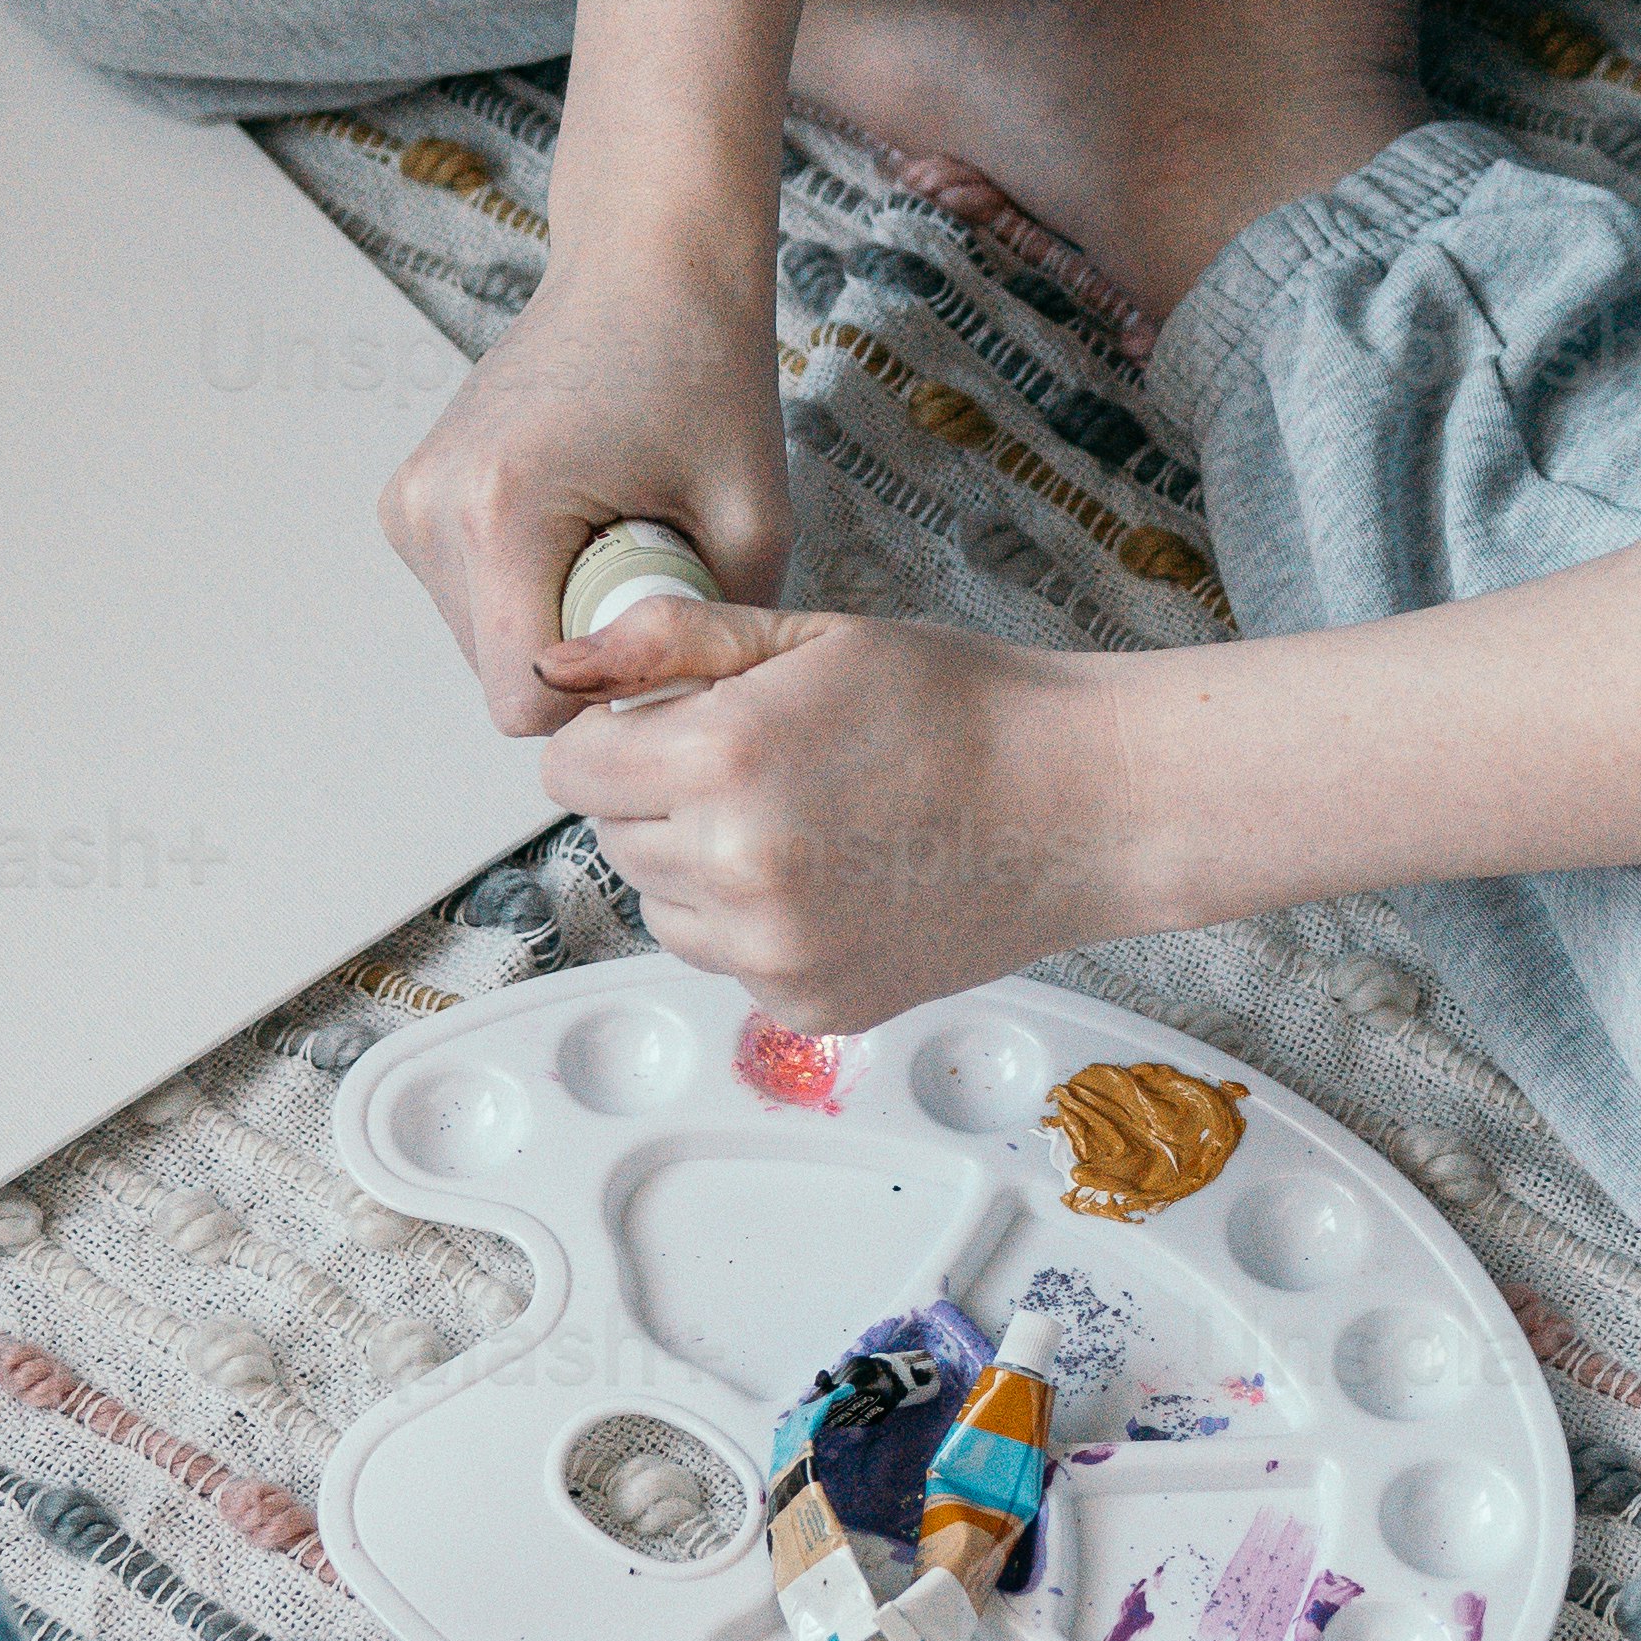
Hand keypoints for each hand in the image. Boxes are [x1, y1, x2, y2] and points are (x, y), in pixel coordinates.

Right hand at [381, 247, 797, 733]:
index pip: (524, 702)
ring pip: (486, 646)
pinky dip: (533, 587)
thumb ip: (712, 638)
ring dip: (558, 619)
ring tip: (618, 532)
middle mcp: (433, 508)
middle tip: (653, 561)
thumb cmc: (703, 368)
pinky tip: (583, 521)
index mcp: (502, 510)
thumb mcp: (753, 518)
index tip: (660, 630)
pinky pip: (475, 600)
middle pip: (503, 677)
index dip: (605, 693)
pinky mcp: (412, 499)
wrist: (647, 264)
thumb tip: (688, 725)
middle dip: (584, 651)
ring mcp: (411, 502)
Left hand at [534, 603, 1146, 1021]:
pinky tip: (833, 870)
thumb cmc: (966, 708)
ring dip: (697, 862)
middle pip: (611, 836)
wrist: (1081, 802)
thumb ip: (669, 642)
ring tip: (799, 815)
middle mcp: (737, 866)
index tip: (664, 721)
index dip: (614, 733)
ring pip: (662, 905)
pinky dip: (755, 922)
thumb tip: (559, 664)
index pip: (571, 767)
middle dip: (658, 793)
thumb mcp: (810, 637)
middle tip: (758, 759)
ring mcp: (772, 950)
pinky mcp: (808, 1003)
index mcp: (724, 759)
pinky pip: (727, 960)